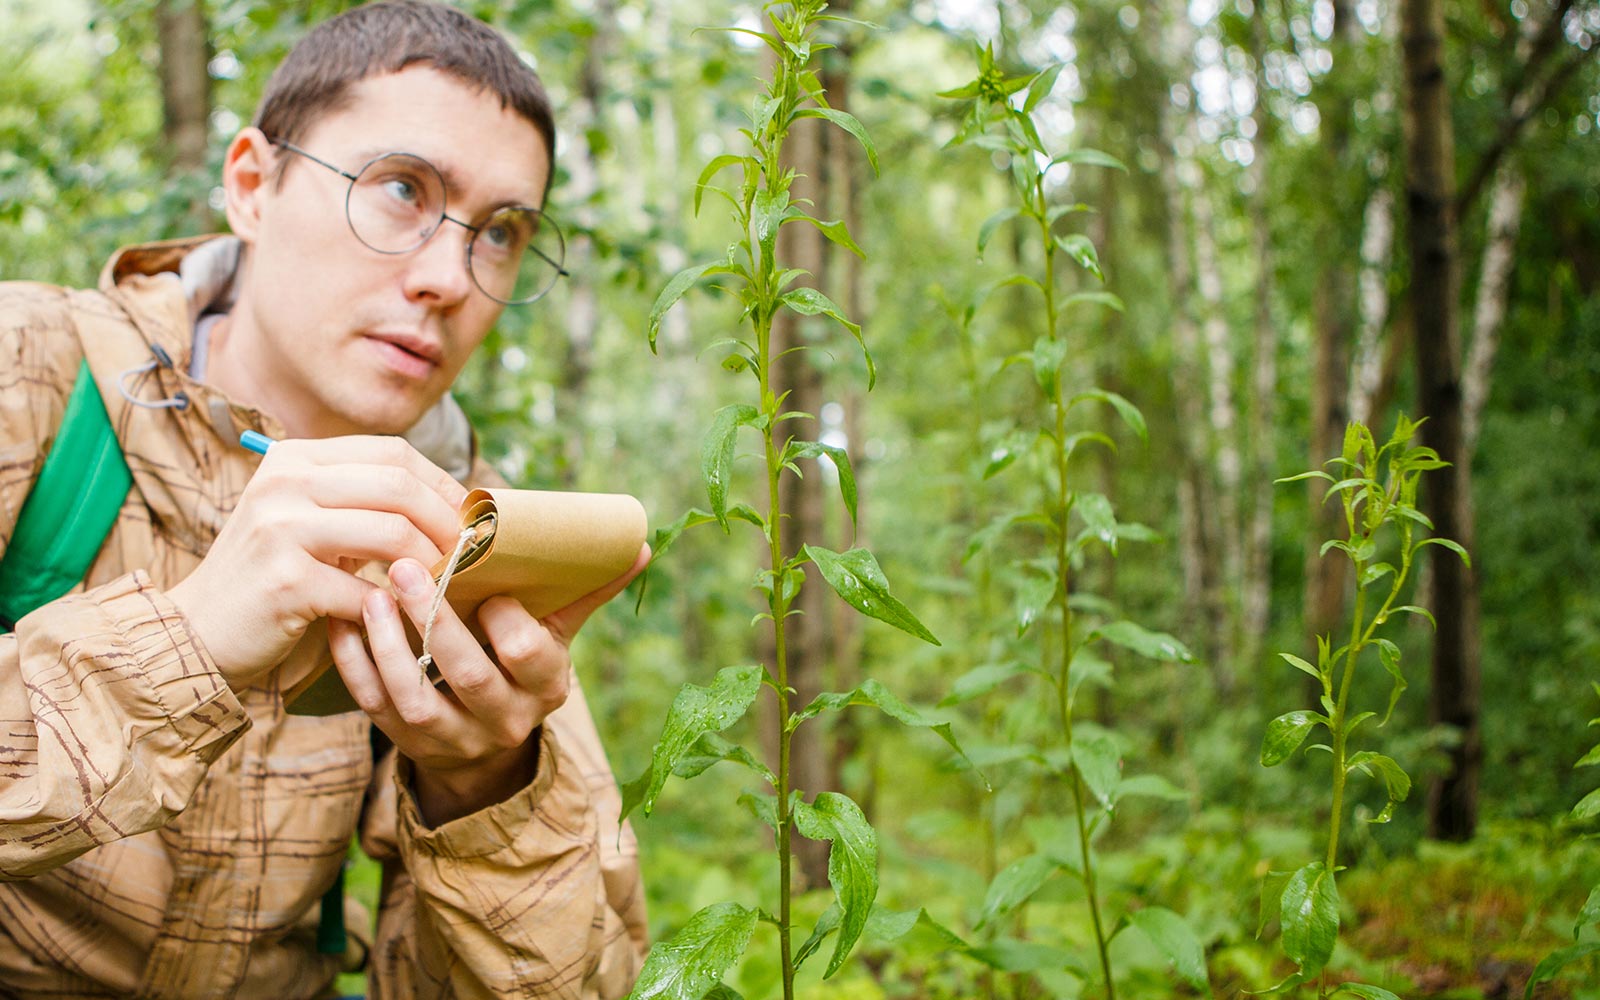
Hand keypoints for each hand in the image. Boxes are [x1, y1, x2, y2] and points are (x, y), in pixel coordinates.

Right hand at [168, 436, 466, 690]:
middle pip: (399, 485)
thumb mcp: (308, 520)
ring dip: (432, 563)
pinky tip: (408, 617)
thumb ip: (361, 500)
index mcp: (295, 458)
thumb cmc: (270, 576)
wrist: (197, 630)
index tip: (470, 515)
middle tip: (472, 552)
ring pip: (392, 533)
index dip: (441, 482)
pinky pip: (367, 590)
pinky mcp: (285, 582)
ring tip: (449, 583)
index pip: (391, 452)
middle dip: (447, 520)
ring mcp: (282, 529)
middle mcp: (285, 482)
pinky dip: (396, 607)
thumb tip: (454, 501)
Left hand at [327, 543, 649, 824]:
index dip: (506, 618)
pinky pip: (375, 709)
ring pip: (416, 699)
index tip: (481, 574)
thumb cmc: (521, 665)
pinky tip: (342, 621)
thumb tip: (638, 545)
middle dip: (437, 621)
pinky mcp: (406, 744)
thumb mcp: (558, 634)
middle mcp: (504, 720)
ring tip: (370, 594)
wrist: (486, 743)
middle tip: (407, 567)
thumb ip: (587, 590)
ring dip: (390, 645)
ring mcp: (452, 738)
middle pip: (470, 676)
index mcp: (545, 686)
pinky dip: (355, 666)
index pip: (530, 654)